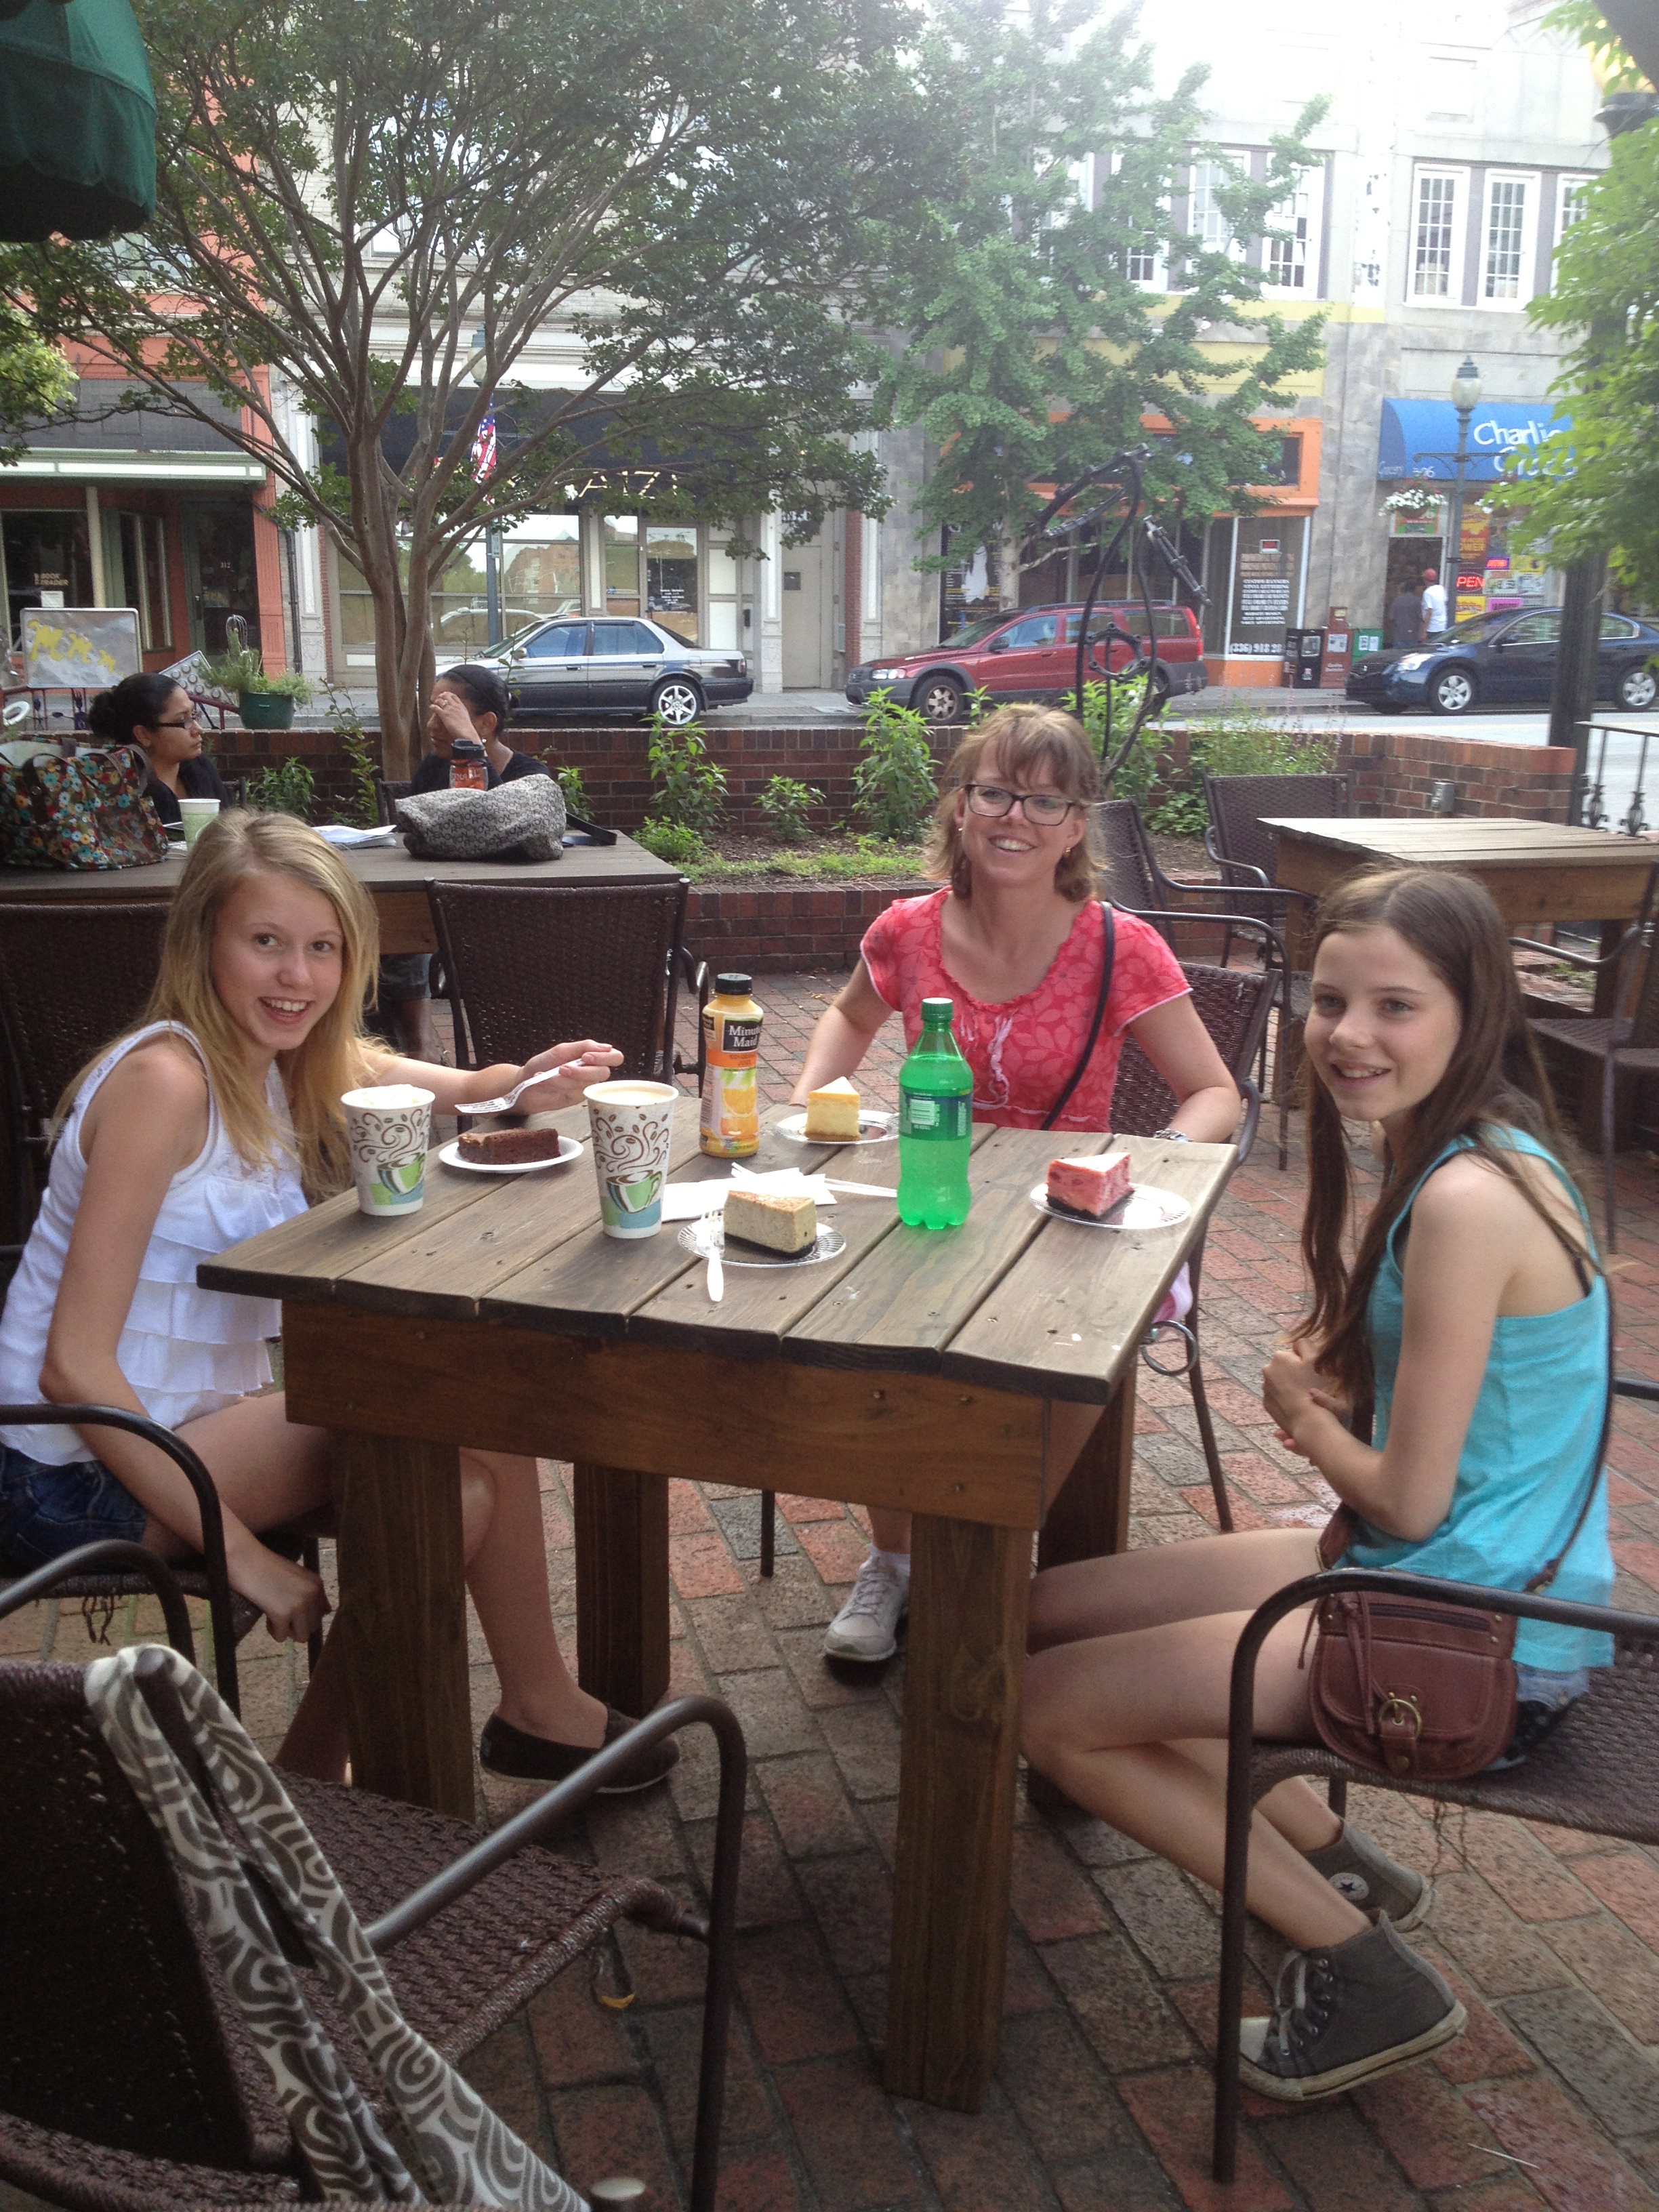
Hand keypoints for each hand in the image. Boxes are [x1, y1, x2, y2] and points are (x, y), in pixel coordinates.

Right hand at [230, 1540, 330, 1644]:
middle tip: (281, 1613)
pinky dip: (273, 1631)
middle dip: (297, 1625)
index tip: (292, 1610)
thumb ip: (310, 1592)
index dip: (306, 1616)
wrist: (247, 1561)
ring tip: (275, 1617)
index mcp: (317, 1584)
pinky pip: (281, 1637)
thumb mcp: (297, 1576)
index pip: (322, 1613)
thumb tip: (326, 1612)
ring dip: (287, 1631)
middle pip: (313, 1627)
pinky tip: (267, 1618)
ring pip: (301, 1636)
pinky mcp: (282, 1615)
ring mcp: (299, 1606)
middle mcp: (312, 1595)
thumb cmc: (267, 1567)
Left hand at [425, 688, 473, 756]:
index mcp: (461, 706)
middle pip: (446, 696)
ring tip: (434, 703)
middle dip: (441, 696)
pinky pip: (436, 707)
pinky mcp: (444, 715)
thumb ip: (461, 715)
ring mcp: (449, 710)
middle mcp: (455, 706)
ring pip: (440, 700)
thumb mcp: (466, 719)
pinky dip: (433, 706)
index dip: (449, 695)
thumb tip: (460, 716)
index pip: (454, 696)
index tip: (445, 695)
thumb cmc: (467, 729)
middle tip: (438, 698)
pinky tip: (431, 707)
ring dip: (436, 701)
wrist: (466, 733)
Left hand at [509, 1039, 623, 1111]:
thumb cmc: (543, 1064)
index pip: (615, 1057)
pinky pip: (575, 1091)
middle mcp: (592, 1073)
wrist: (524, 1082)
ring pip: (587, 1083)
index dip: (606, 1058)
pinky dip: (559, 1084)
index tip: (586, 1057)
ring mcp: (585, 1087)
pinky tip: (546, 1080)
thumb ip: (584, 1046)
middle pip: (604, 1073)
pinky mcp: (576, 1099)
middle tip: (564, 1067)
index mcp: (592, 1058)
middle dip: (583, 1071)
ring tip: (549, 1072)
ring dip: (566, 1077)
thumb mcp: (562, 1050)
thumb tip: (607, 1047)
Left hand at [1262, 1342, 1343, 1454]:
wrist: (1309, 1421)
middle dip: (1297, 1373)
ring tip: (1307, 1397)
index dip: (1307, 1362)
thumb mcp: (1316, 1358)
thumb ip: (1305, 1345)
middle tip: (1312, 1385)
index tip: (1314, 1372)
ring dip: (1292, 1386)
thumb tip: (1296, 1345)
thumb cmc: (1317, 1388)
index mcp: (1279, 1357)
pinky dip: (1287, 1399)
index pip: (1295, 1353)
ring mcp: (1265, 1388)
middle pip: (1286, 1367)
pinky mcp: (1267, 1404)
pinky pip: (1279, 1397)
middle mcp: (1267, 1370)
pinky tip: (1299, 1405)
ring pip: (1282, 1382)